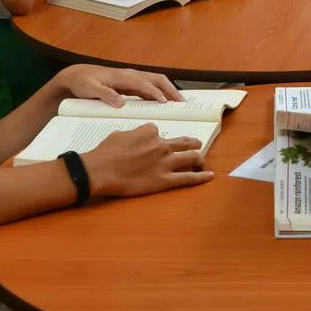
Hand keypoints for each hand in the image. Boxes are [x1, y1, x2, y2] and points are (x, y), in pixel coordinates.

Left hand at [55, 64, 182, 106]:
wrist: (77, 76)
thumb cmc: (83, 82)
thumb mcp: (91, 89)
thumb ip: (106, 95)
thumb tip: (121, 103)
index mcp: (122, 76)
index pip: (144, 84)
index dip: (155, 93)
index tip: (165, 102)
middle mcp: (130, 75)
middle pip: (156, 79)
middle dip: (170, 89)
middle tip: (181, 102)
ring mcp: (132, 79)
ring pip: (155, 82)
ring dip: (168, 91)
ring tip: (179, 103)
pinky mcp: (130, 84)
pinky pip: (149, 87)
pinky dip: (160, 93)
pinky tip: (164, 103)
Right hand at [83, 123, 212, 197]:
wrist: (100, 171)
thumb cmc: (104, 153)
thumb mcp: (119, 135)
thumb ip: (134, 135)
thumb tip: (138, 138)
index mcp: (149, 132)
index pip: (158, 131)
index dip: (156, 137)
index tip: (152, 143)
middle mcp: (161, 145)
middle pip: (184, 141)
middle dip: (191, 142)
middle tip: (195, 144)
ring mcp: (165, 162)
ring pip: (191, 157)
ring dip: (198, 158)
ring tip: (201, 160)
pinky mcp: (164, 180)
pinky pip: (188, 178)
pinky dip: (201, 177)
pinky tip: (210, 176)